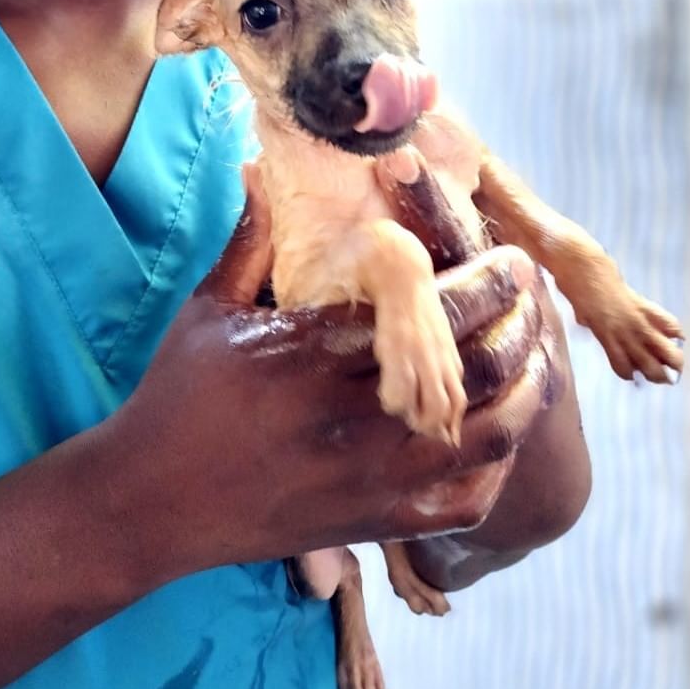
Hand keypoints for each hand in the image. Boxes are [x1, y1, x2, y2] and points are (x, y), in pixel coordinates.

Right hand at [108, 167, 551, 581]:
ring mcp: (369, 476)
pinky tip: (502, 431)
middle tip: (533, 293)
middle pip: (471, 363)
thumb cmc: (178, 396)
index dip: (485, 281)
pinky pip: (465, 501)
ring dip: (522, 388)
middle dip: (516, 320)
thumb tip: (259, 166)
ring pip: (485, 432)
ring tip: (535, 353)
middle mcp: (351, 413)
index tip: (510, 258)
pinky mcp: (375, 522)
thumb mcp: (208, 309)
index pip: (430, 309)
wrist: (154, 501)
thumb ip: (249, 239)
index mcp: (315, 351)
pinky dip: (497, 465)